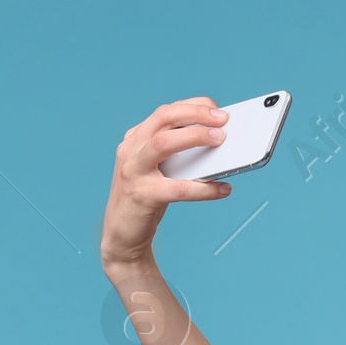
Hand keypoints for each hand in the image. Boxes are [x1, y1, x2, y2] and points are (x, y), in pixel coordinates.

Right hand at [100, 97, 231, 274]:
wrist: (122, 238)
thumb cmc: (147, 201)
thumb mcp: (158, 171)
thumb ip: (177, 156)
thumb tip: (215, 146)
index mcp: (135, 139)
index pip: (165, 112)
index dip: (192, 106)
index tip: (216, 109)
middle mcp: (130, 149)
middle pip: (163, 118)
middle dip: (195, 114)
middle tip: (222, 119)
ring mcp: (133, 171)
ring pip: (164, 143)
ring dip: (195, 137)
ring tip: (220, 140)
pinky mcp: (142, 196)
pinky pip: (178, 188)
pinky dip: (203, 188)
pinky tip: (221, 189)